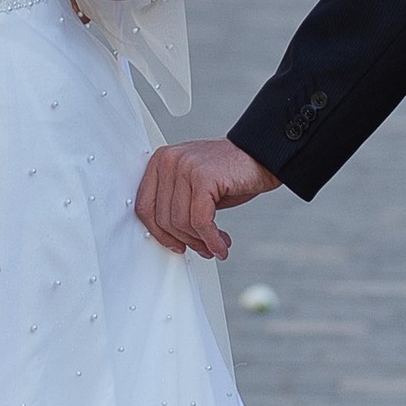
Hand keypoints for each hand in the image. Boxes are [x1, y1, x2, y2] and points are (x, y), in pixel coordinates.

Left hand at [135, 135, 278, 261]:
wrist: (261, 156)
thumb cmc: (229, 173)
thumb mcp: (193, 186)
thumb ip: (175, 204)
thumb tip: (168, 238)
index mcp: (160, 161)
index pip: (145, 206)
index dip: (159, 233)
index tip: (174, 244)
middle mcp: (168, 160)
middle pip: (163, 218)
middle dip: (185, 240)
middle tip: (203, 249)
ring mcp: (185, 166)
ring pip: (181, 222)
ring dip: (201, 242)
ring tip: (216, 245)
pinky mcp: (203, 176)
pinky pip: (200, 220)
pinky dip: (211, 239)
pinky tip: (221, 244)